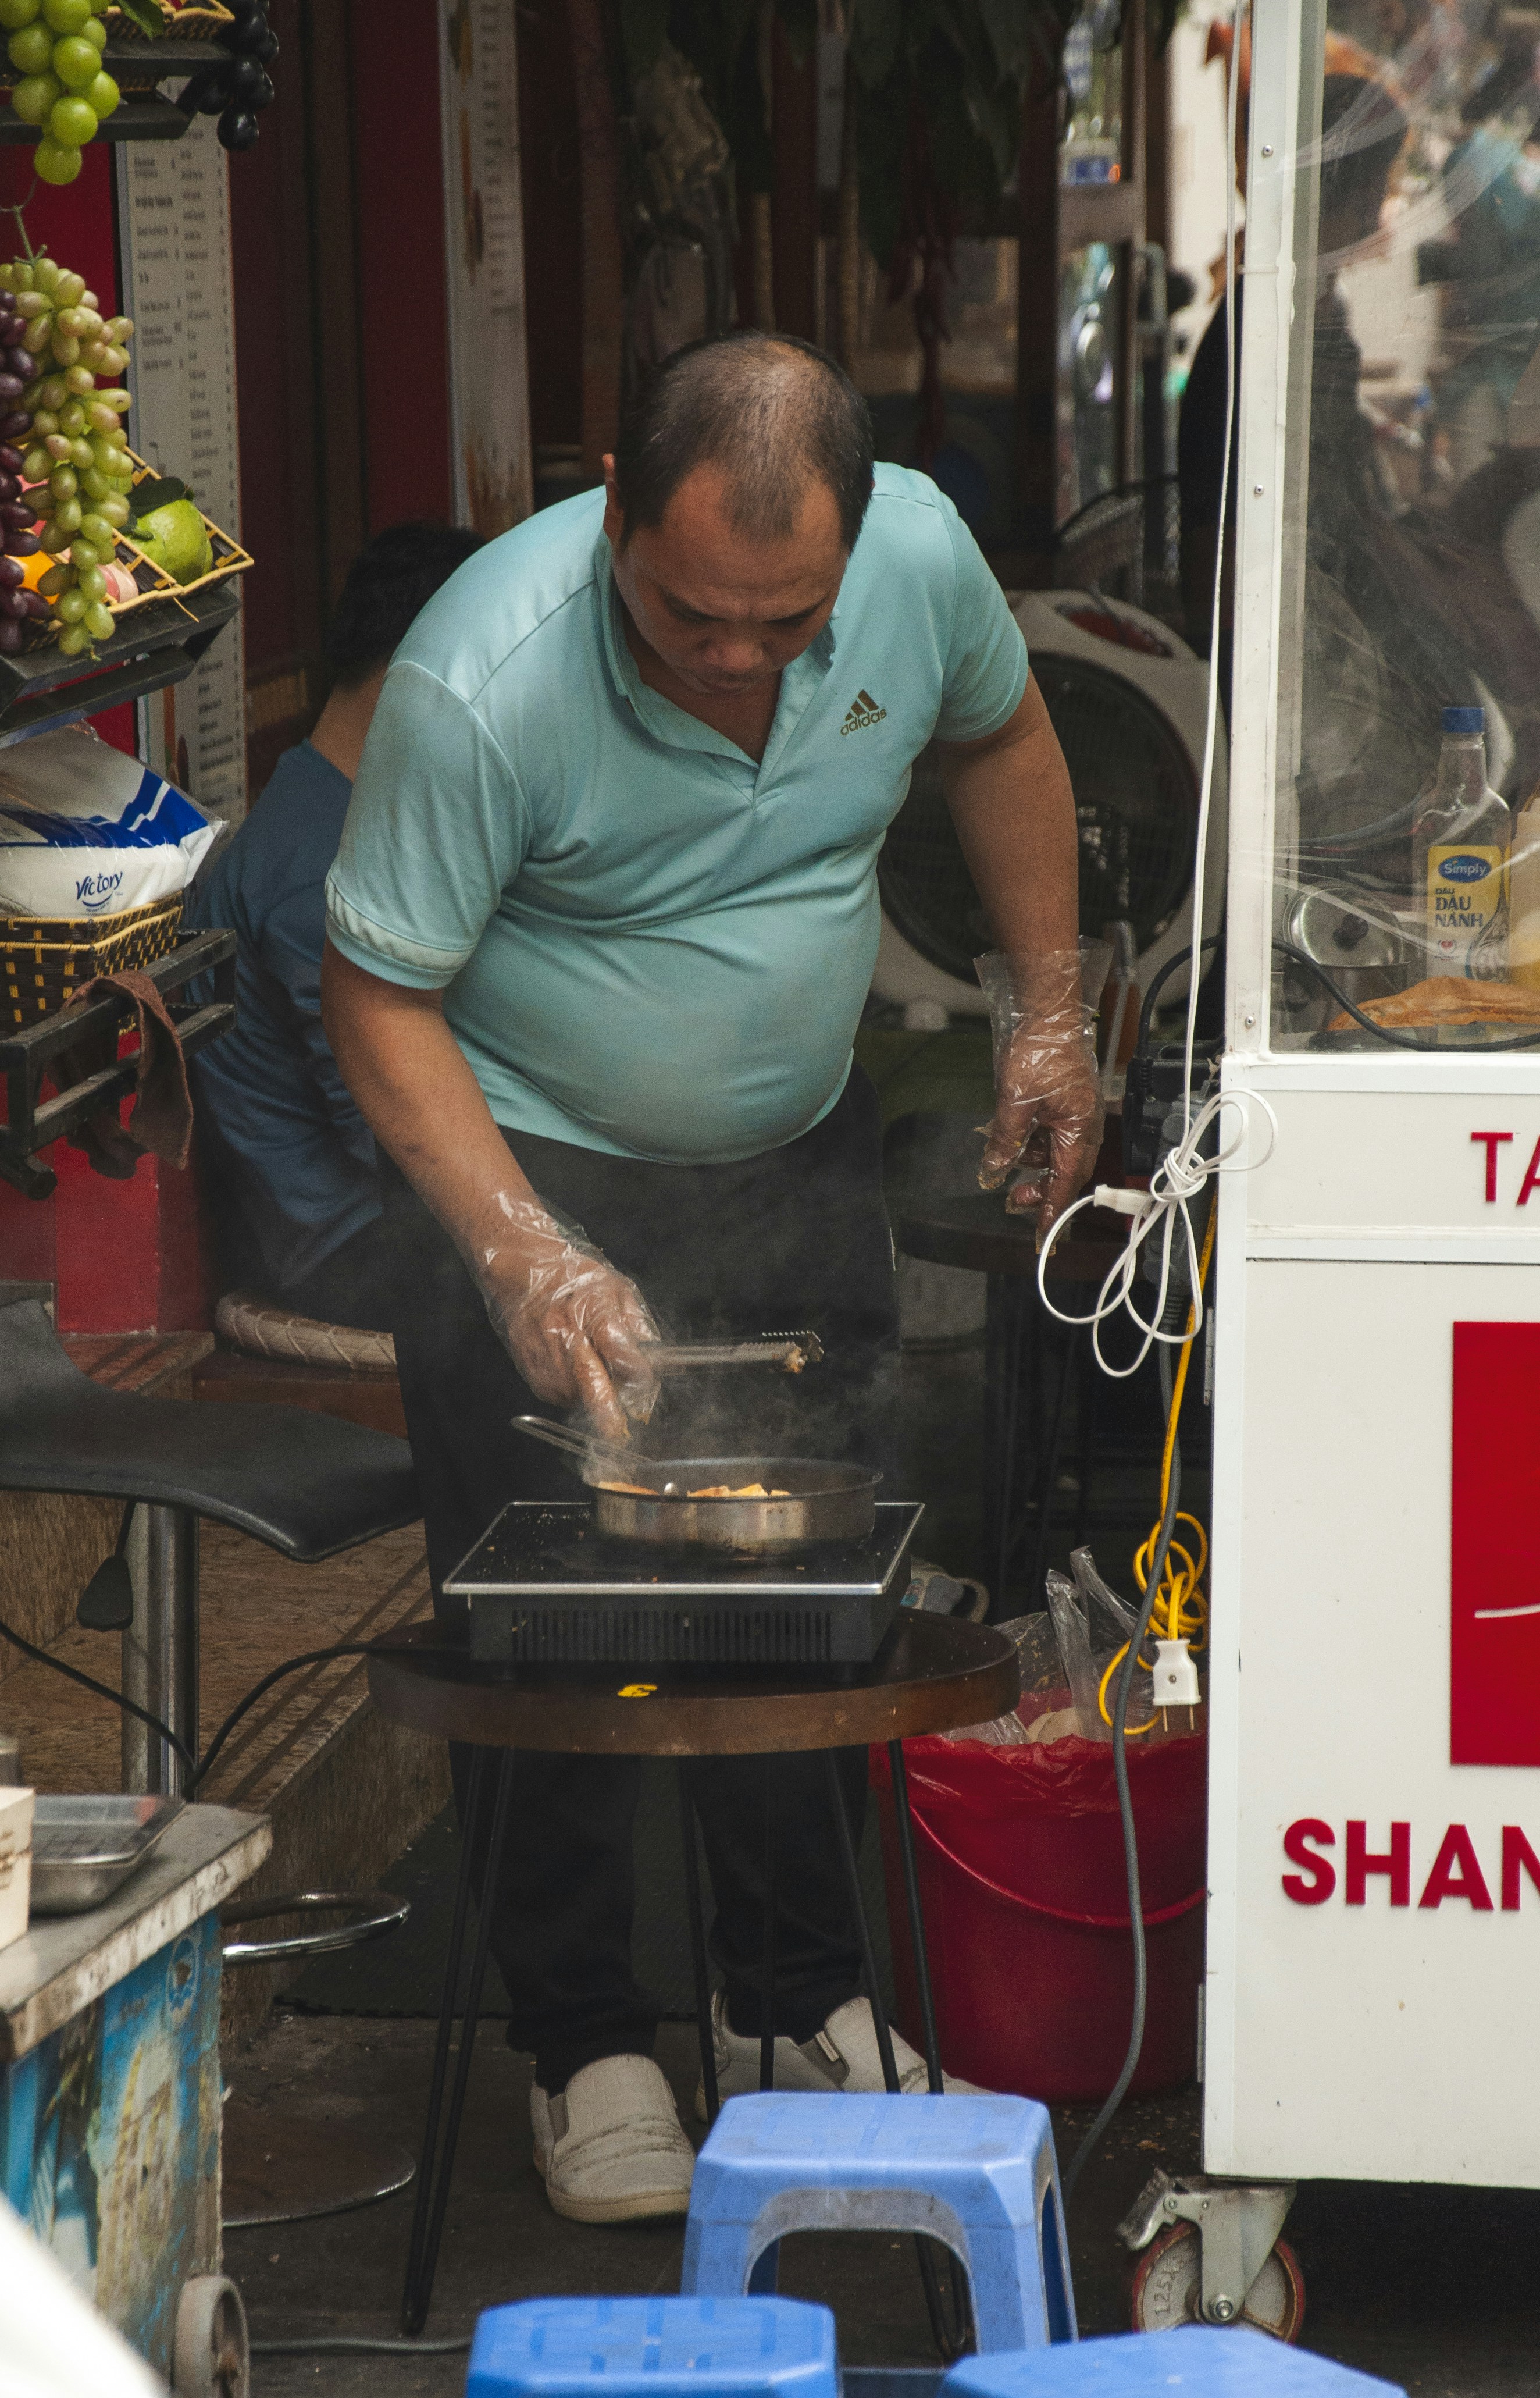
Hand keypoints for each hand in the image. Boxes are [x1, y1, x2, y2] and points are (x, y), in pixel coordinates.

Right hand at [477, 1199, 659, 1441]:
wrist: (523, 1273)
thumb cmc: (573, 1279)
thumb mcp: (616, 1289)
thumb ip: (639, 1326)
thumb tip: (659, 1358)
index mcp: (594, 1313)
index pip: (622, 1353)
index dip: (639, 1375)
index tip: (647, 1384)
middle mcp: (567, 1336)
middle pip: (591, 1382)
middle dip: (607, 1412)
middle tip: (619, 1433)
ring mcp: (545, 1355)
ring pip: (574, 1395)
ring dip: (592, 1399)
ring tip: (597, 1378)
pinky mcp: (531, 1368)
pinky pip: (556, 1395)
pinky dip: (571, 1394)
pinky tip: (574, 1373)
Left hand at [976, 950, 1104, 1244]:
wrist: (1046, 1011)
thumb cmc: (1039, 1051)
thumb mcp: (1014, 1102)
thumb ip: (1006, 1141)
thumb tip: (994, 1170)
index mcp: (1078, 1127)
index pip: (1065, 1181)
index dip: (1053, 1211)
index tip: (1044, 1237)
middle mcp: (1083, 1123)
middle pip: (1065, 1171)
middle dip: (1042, 1191)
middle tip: (1014, 1202)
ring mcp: (1075, 1111)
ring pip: (1055, 1152)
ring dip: (1032, 1164)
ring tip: (1007, 1166)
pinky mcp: (1063, 1100)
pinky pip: (1049, 1132)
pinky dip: (1031, 1142)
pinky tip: (1010, 1139)